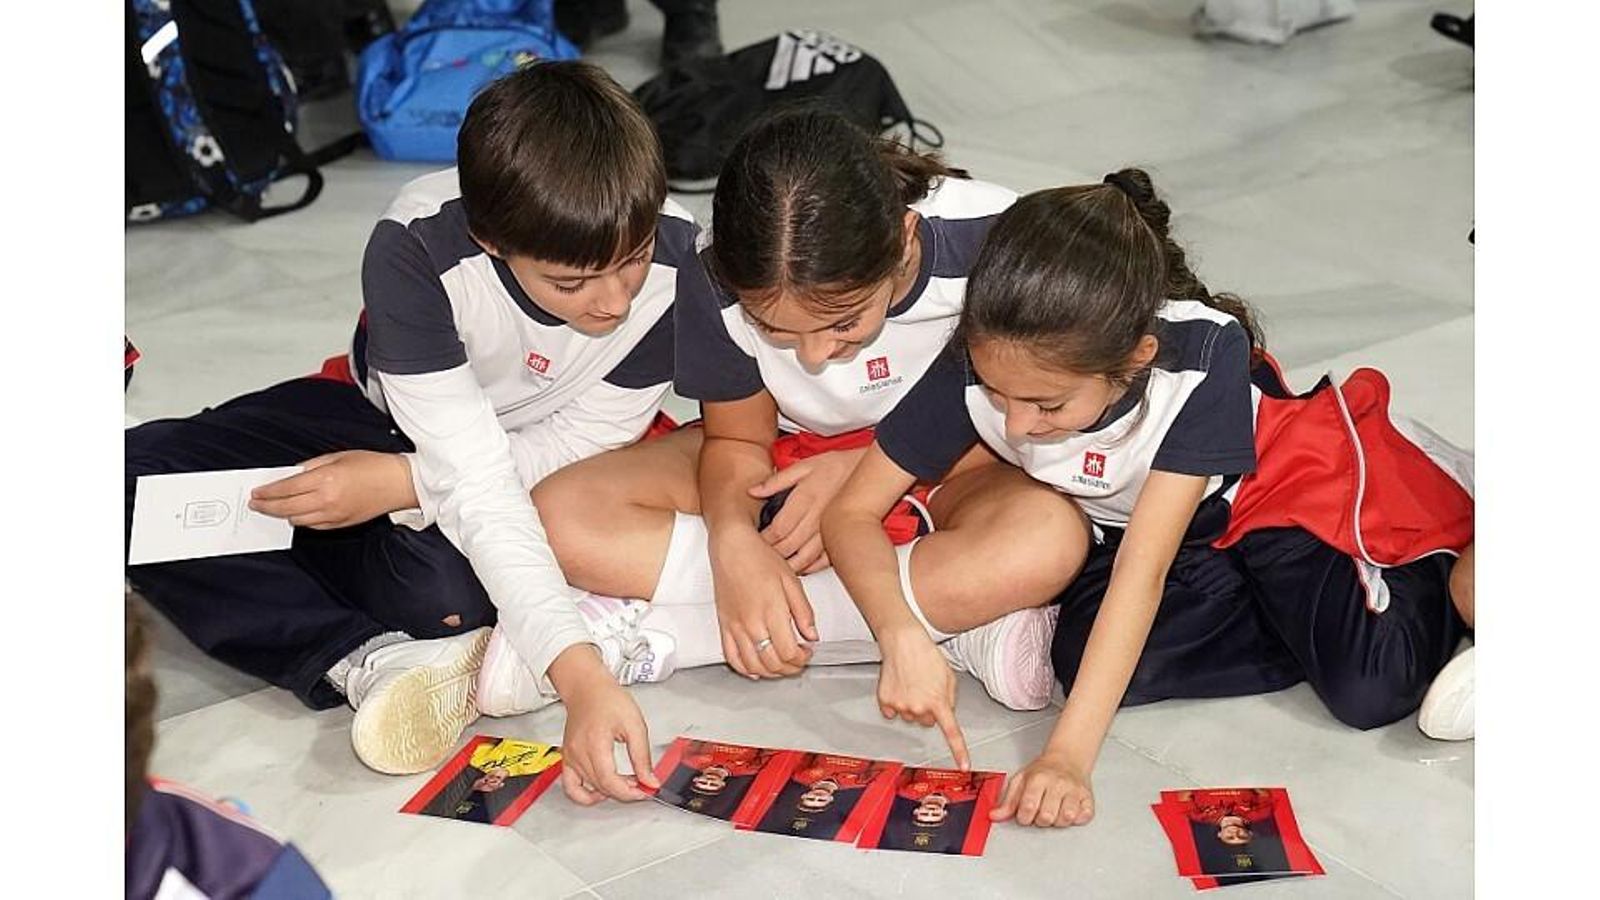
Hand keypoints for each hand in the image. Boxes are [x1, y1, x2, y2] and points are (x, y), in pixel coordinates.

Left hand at [248, 451, 414, 528]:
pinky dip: (301, 520)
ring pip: (297, 520)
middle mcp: (327, 500)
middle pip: (285, 508)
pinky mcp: (341, 524)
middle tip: (256, 504)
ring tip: (274, 508)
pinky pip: (313, 526)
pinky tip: (297, 513)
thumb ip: (311, 466)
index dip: (267, 491)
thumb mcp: (338, 456)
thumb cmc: (373, 466)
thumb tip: (291, 475)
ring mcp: (334, 515)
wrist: (398, 483)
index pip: (285, 488)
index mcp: (325, 479)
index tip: (257, 492)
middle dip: (267, 506)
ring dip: (283, 514)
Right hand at [552, 649, 659, 805]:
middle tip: (640, 784)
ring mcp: (570, 757)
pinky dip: (585, 795)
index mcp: (595, 743)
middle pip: (600, 786)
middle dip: (623, 791)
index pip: (609, 781)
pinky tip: (601, 791)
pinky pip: (571, 787)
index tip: (643, 791)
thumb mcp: (635, 725)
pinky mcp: (567, 759)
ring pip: (589, 789)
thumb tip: (650, 780)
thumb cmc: (608, 699)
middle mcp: (578, 753)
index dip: (628, 792)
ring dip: (609, 791)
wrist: (587, 688)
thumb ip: (642, 756)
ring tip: (625, 781)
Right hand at [709, 528, 816, 678]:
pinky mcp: (724, 626)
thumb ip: (803, 611)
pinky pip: (732, 657)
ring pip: (753, 665)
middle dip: (790, 668)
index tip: (807, 652)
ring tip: (781, 665)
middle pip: (772, 662)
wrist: (732, 547)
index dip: (802, 659)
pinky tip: (756, 669)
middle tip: (798, 661)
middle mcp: (751, 623)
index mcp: (772, 611)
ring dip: (770, 672)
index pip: (788, 652)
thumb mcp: (791, 581)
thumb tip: (812, 635)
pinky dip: (745, 669)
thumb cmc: (760, 558)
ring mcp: (735, 626)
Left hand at [749, 448, 864, 573]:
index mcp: (805, 499)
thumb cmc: (836, 466)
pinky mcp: (840, 536)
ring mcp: (830, 530)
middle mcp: (817, 518)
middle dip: (773, 553)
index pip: (778, 528)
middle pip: (789, 546)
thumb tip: (753, 491)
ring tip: (778, 566)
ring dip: (790, 564)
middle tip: (761, 555)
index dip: (764, 538)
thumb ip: (776, 481)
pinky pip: (825, 560)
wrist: (866, 470)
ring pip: (805, 557)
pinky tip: (802, 566)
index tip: (754, 540)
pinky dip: (812, 567)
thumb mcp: (803, 466)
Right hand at [877, 630, 969, 769]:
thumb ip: (949, 699)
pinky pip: (892, 712)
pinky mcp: (885, 702)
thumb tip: (945, 713)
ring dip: (912, 705)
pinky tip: (898, 686)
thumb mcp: (948, 677)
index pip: (951, 732)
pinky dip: (895, 703)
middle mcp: (919, 708)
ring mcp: (900, 706)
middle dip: (927, 710)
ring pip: (909, 717)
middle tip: (925, 689)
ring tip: (911, 683)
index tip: (964, 766)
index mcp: (938, 702)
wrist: (903, 641)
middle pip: (926, 722)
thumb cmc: (926, 655)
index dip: (959, 751)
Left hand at [991, 752, 1093, 827]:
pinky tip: (1069, 810)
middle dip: (1040, 820)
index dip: (1024, 817)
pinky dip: (1076, 819)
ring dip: (1058, 821)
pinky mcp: (1088, 797)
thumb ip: (1008, 801)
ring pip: (1066, 819)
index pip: (1028, 807)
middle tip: (1040, 811)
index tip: (1025, 814)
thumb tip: (995, 816)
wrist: (1067, 759)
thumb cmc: (1043, 771)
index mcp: (1038, 778)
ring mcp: (1075, 790)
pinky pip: (1084, 817)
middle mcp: (1058, 783)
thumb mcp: (1021, 780)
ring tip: (1054, 811)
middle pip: (1046, 817)